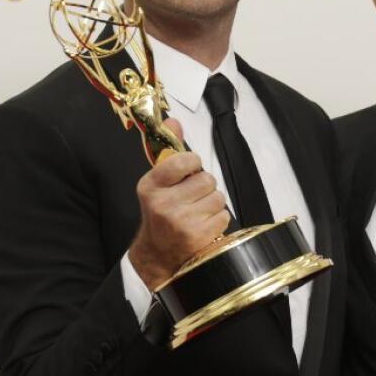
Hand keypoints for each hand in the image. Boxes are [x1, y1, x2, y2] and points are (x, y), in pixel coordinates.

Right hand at [128, 119, 229, 290]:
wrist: (159, 254)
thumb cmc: (161, 213)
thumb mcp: (159, 182)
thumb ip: (169, 151)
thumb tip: (173, 121)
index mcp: (150, 186)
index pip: (184, 160)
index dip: (193, 163)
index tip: (189, 170)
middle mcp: (163, 204)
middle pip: (207, 179)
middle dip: (204, 187)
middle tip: (192, 198)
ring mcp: (182, 222)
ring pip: (218, 197)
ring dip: (212, 203)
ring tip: (198, 212)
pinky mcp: (199, 237)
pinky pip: (224, 215)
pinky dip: (218, 219)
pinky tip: (203, 225)